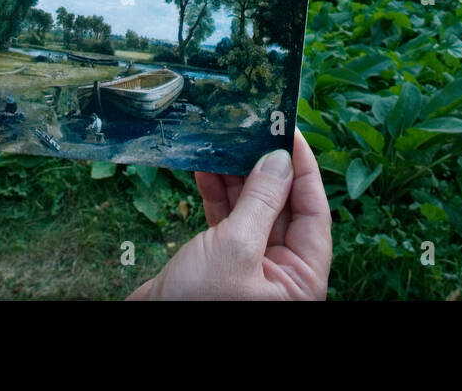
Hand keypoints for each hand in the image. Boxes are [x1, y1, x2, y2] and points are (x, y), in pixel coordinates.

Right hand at [127, 129, 331, 299]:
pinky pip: (227, 221)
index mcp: (301, 278)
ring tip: (227, 141)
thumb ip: (261, 201)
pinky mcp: (222, 265)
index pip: (313, 210)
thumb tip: (280, 159)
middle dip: (265, 168)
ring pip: (252, 210)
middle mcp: (281, 273)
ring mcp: (251, 268)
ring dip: (237, 176)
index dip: (303, 169)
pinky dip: (217, 194)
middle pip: (282, 207)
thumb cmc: (199, 306)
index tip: (291, 133)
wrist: (148, 332)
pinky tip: (205, 167)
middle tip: (254, 129)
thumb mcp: (236, 248)